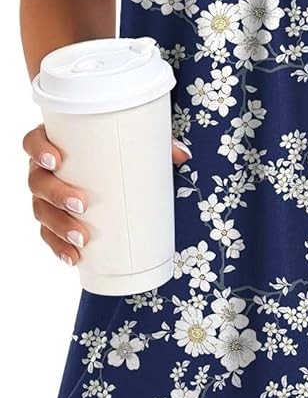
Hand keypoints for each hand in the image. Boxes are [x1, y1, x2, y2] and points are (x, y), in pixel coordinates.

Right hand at [23, 124, 191, 266]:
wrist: (111, 163)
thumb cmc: (116, 146)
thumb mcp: (135, 139)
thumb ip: (157, 142)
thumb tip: (183, 155)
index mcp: (56, 141)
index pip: (34, 141)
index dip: (38, 150)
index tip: (56, 160)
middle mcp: (45, 169)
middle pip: (37, 182)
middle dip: (56, 196)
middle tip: (82, 205)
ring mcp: (47, 195)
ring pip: (41, 211)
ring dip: (58, 228)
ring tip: (82, 239)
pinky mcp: (55, 218)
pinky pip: (49, 234)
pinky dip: (59, 247)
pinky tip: (73, 257)